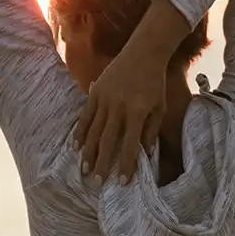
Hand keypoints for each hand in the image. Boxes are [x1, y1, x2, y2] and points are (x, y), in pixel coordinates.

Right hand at [75, 38, 167, 184]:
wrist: (143, 53)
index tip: (121, 181)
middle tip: (97, 182)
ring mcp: (104, 99)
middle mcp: (118, 107)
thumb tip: (145, 154)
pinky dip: (80, 132)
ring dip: (88, 152)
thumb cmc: (155, 82)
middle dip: (102, 164)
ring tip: (84, 170)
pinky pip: (85, 116)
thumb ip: (151, 130)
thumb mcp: (159, 107)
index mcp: (136, 111)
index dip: (125, 164)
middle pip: (107, 141)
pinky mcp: (95, 92)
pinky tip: (75, 147)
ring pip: (93, 131)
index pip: (129, 144)